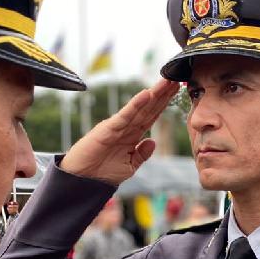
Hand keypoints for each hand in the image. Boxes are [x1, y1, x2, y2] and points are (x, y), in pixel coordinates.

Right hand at [60, 79, 179, 184]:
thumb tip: (153, 141)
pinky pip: (125, 115)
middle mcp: (126, 127)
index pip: (151, 116)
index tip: (176, 90)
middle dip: (162, 94)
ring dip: (153, 94)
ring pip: (139, 108)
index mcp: (132, 135)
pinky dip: (135, 105)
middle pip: (148, 108)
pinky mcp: (108, 129)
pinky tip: (146, 94)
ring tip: (166, 81)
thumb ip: (141, 154)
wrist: (83, 181)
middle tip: (175, 78)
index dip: (164, 103)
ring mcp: (117, 126)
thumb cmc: (103, 173)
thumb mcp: (129, 166)